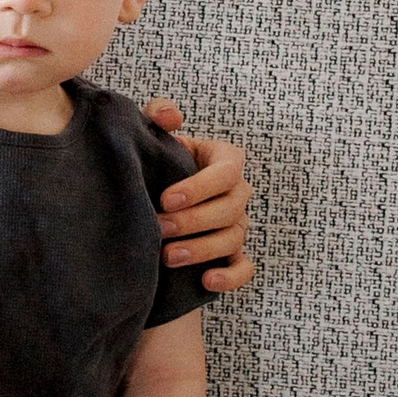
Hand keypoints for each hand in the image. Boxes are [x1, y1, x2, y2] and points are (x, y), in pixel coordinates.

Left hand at [142, 107, 251, 294]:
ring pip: (233, 238)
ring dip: (202, 249)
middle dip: (194, 221)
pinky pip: (243, 268)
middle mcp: (237, 192)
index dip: (200, 187)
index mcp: (225, 160)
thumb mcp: (157, 134)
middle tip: (160, 228)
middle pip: (230, 208)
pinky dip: (230, 277)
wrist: (154, 193)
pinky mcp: (233, 254)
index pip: (228, 171)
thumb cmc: (158, 160)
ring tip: (168, 257)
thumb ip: (159, 116)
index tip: (166, 198)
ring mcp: (238, 224)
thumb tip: (170, 117)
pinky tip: (206, 281)